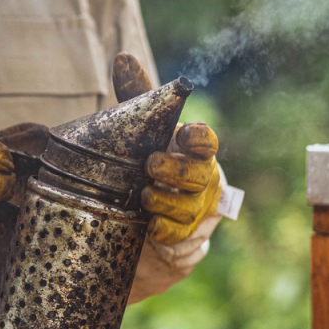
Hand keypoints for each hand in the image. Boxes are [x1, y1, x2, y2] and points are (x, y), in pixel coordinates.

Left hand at [141, 122, 221, 244]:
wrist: (161, 200)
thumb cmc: (151, 160)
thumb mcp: (152, 139)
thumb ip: (143, 123)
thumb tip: (121, 92)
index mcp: (197, 151)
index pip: (207, 141)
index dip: (199, 138)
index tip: (183, 135)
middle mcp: (205, 179)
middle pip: (201, 176)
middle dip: (176, 171)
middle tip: (151, 165)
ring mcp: (200, 208)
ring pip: (190, 209)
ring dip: (166, 202)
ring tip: (145, 196)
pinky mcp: (189, 233)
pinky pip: (180, 236)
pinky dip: (165, 231)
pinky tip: (150, 225)